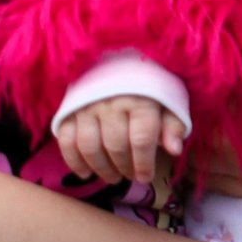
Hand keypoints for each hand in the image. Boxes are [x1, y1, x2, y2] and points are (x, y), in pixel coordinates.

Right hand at [55, 96, 184, 185]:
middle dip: (124, 167)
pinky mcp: (69, 111)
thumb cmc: (149, 87)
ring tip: (112, 178)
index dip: (144, 163)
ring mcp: (87, 107)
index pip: (142, 138)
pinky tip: (85, 173)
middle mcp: (111, 103)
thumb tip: (175, 150)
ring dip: (101, 167)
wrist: (118, 63)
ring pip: (89, 146)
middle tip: (130, 177)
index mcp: (141, 100)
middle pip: (115, 145)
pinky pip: (66, 140)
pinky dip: (74, 161)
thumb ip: (173, 126)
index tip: (146, 177)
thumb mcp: (169, 102)